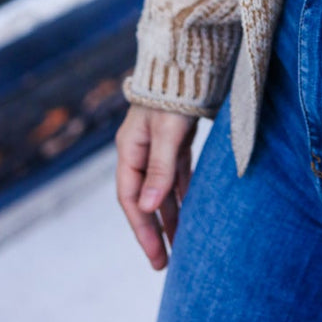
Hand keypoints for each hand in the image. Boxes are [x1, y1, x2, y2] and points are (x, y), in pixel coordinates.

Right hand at [115, 103, 198, 268]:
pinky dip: (182, 193)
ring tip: (180, 245)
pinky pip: (177, 174)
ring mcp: (158, 144)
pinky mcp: (176, 138)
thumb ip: (160, 169)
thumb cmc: (176, 94)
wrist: (189, 58)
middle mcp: (141, 149)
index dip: (143, 230)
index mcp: (130, 149)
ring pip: (162, 188)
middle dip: (155, 231)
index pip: (132, 199)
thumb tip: (149, 209)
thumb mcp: (168, 132)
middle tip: (165, 263)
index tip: (157, 257)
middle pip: (146, 198)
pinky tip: (190, 210)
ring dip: (170, 215)